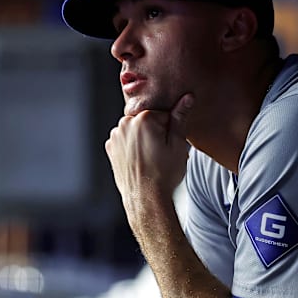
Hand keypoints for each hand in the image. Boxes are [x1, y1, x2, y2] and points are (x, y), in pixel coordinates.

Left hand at [105, 93, 193, 213]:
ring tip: (153, 158)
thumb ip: (180, 118)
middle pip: (148, 119)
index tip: (171, 143)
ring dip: (145, 138)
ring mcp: (115, 136)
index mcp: (143, 119)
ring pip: (136, 129)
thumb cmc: (164, 174)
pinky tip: (141, 161)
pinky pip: (126, 140)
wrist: (145, 199)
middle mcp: (125, 124)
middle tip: (163, 152)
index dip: (171, 129)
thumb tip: (187, 98)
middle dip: (157, 131)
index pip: (164, 113)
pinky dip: (133, 147)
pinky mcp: (110, 147)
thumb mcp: (178, 144)